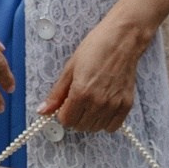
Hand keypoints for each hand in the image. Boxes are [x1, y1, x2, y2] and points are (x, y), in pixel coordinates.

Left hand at [39, 15, 146, 133]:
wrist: (122, 39)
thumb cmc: (95, 48)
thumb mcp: (70, 68)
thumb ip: (57, 93)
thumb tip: (42, 111)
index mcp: (81, 92)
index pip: (66, 121)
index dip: (63, 113)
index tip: (66, 103)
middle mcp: (98, 102)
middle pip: (80, 126)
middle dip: (75, 116)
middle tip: (78, 100)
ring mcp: (114, 105)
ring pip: (95, 128)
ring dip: (90, 119)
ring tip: (92, 102)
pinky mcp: (126, 105)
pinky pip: (112, 127)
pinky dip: (106, 121)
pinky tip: (103, 107)